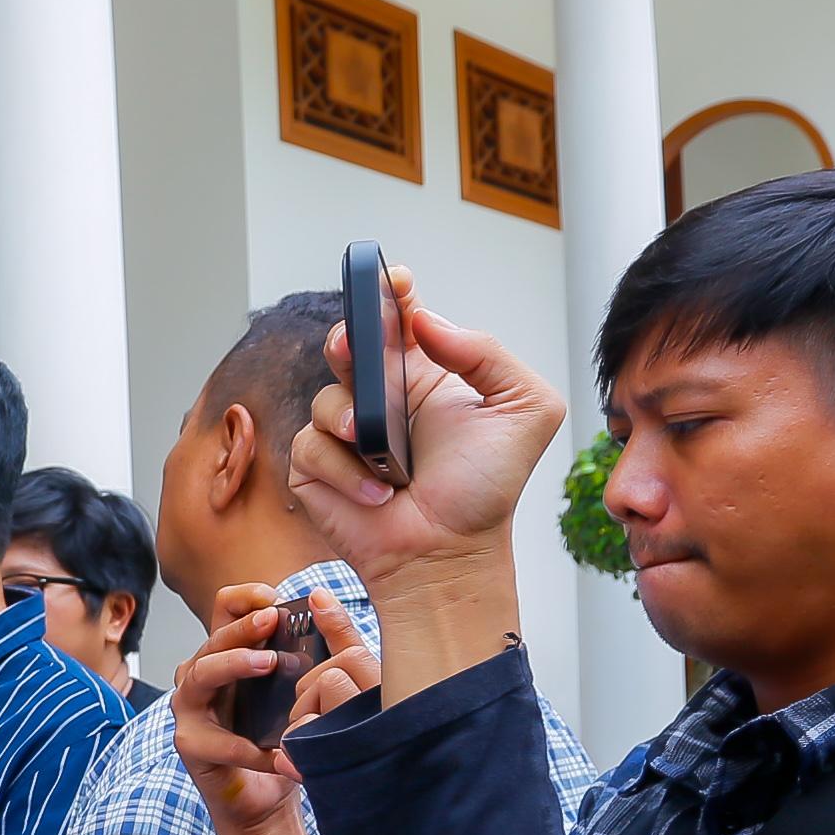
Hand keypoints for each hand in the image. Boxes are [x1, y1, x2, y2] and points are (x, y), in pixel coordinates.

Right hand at [170, 587, 379, 834]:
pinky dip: (246, 746)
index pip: (225, 610)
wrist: (271, 800)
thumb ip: (321, 648)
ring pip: (201, 674)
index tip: (274, 597)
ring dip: (233, 664)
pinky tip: (275, 752)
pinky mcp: (190, 745)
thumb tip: (324, 602)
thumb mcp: (309, 689)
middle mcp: (203, 674)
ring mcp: (191, 708)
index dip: (244, 597)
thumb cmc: (285, 741)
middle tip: (271, 619)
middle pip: (213, 637)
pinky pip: (215, 740)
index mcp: (229, 654)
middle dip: (242, 626)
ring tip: (267, 664)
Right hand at [287, 268, 569, 591]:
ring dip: (354, 424)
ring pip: (326, 397)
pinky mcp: (315, 467)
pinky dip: (344, 472)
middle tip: (357, 348)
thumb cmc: (485, 490)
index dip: (390, 292)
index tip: (394, 282)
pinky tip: (377, 493)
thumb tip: (428, 324)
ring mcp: (346, 432)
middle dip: (348, 337)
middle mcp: (381, 396)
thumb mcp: (524, 410)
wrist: (450, 552)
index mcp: (425, 373)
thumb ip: (488, 354)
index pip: (400, 317)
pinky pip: (310, 446)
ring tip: (384, 456)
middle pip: (347, 341)